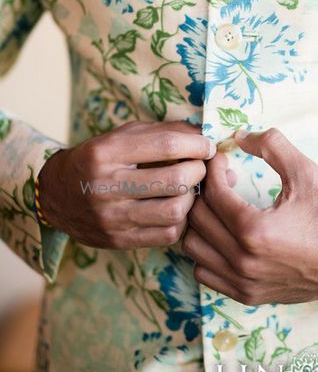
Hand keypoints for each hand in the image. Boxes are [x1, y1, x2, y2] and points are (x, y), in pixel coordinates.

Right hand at [38, 120, 215, 248]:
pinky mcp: (118, 240)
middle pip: (175, 180)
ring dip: (193, 198)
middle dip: (198, 171)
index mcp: (106, 153)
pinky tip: (177, 208)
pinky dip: (181, 220)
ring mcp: (112, 217)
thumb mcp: (121, 135)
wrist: (56, 195)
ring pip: (174, 211)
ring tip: (190, 188)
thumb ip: (161, 131)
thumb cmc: (99, 158)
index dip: (196, 145)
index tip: (208, 146)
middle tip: (200, 167)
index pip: (166, 146)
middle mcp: (107, 186)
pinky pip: (167, 235)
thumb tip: (203, 135)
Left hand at [182, 128, 317, 304]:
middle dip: (205, 191)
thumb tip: (237, 135)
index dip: (213, 169)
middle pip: (197, 217)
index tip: (223, 159)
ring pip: (193, 246)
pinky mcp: (247, 295)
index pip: (212, 193)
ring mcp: (243, 282)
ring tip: (223, 207)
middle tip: (224, 179)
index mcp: (255, 230)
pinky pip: (204, 272)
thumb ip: (271, 145)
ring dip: (202, 221)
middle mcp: (243, 260)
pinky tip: (225, 235)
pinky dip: (206, 251)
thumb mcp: (305, 171)